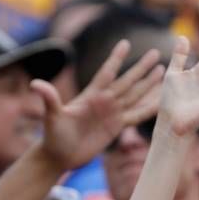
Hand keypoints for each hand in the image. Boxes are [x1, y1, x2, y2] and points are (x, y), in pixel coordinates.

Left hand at [33, 39, 163, 172]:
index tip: (126, 43)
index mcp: (91, 96)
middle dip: (141, 67)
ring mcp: (112, 114)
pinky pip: (136, 117)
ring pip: (135, 96)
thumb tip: (35, 84)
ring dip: (149, 85)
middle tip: (156, 52)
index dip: (116, 59)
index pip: (107, 73)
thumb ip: (48, 99)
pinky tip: (160, 103)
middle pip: (127, 81)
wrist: (59, 156)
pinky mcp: (116, 128)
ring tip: (163, 71)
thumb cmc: (53, 135)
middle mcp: (104, 102)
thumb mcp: (51, 116)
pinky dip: (148, 110)